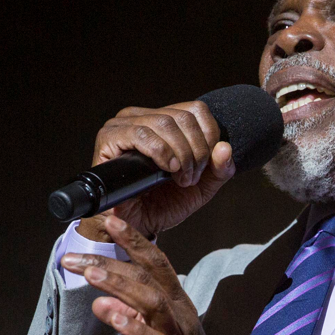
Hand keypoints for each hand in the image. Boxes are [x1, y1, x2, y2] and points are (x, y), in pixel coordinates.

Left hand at [62, 215, 239, 334]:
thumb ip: (139, 317)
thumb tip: (109, 301)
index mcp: (179, 306)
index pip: (157, 264)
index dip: (134, 240)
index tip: (110, 220)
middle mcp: (180, 316)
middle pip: (148, 277)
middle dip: (112, 259)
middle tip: (73, 255)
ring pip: (150, 301)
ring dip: (119, 285)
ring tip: (89, 273)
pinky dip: (130, 325)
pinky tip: (108, 313)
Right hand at [78, 101, 234, 241]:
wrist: (138, 225)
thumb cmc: (166, 203)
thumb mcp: (202, 187)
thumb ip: (220, 169)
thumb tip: (225, 147)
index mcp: (166, 120)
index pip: (197, 110)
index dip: (209, 136)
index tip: (206, 167)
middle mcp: (143, 116)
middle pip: (183, 117)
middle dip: (196, 151)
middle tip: (190, 178)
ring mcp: (124, 124)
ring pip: (164, 123)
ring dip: (180, 154)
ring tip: (179, 178)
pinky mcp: (109, 137)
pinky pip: (140, 133)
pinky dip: (160, 151)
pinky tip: (167, 168)